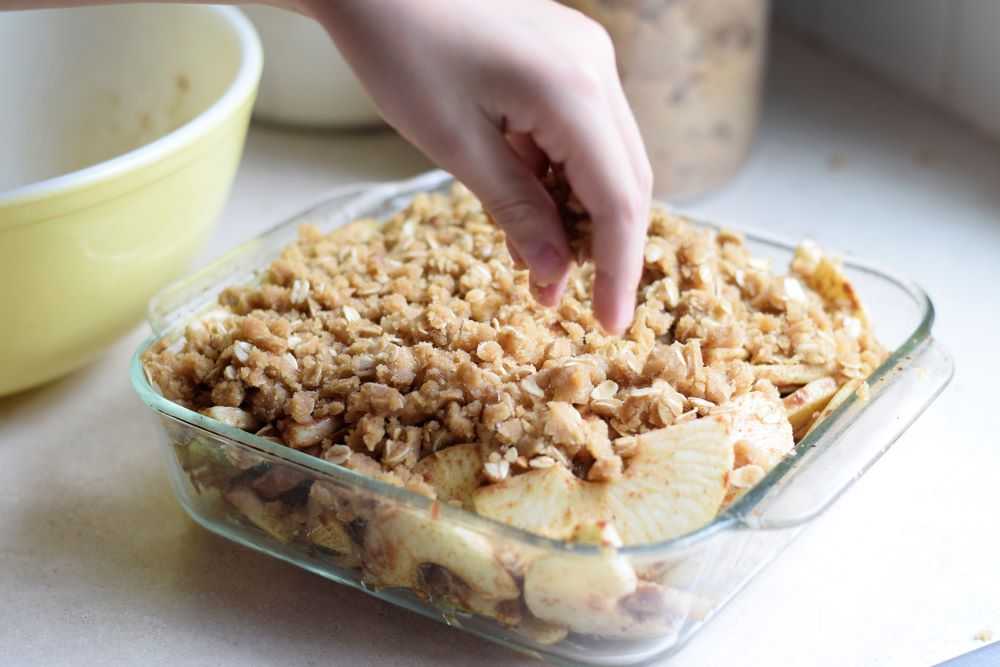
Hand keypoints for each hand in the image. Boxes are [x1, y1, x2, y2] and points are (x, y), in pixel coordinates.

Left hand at [306, 0, 651, 333]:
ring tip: (535, 267)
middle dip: (600, 249)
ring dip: (576, 217)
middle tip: (563, 302)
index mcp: (575, 91)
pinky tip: (527, 212)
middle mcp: (597, 71)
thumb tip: (557, 273)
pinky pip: (581, 135)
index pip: (620, 200)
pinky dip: (560, 181)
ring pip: (606, 161)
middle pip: (626, 181)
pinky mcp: (568, 60)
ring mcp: (586, 60)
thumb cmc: (402, 50)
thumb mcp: (455, 144)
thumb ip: (515, 210)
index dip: (620, 270)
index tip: (610, 326)